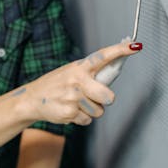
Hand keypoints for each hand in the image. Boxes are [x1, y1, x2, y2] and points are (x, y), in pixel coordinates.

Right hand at [24, 40, 141, 125]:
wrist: (32, 99)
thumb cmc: (56, 85)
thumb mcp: (71, 72)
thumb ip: (91, 72)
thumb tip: (117, 64)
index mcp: (80, 67)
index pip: (103, 56)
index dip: (120, 51)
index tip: (135, 46)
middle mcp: (77, 80)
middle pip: (108, 96)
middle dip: (105, 100)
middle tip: (94, 97)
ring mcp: (73, 98)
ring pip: (99, 111)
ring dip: (91, 110)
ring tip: (76, 103)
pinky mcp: (69, 113)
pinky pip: (88, 120)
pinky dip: (81, 118)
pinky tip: (70, 110)